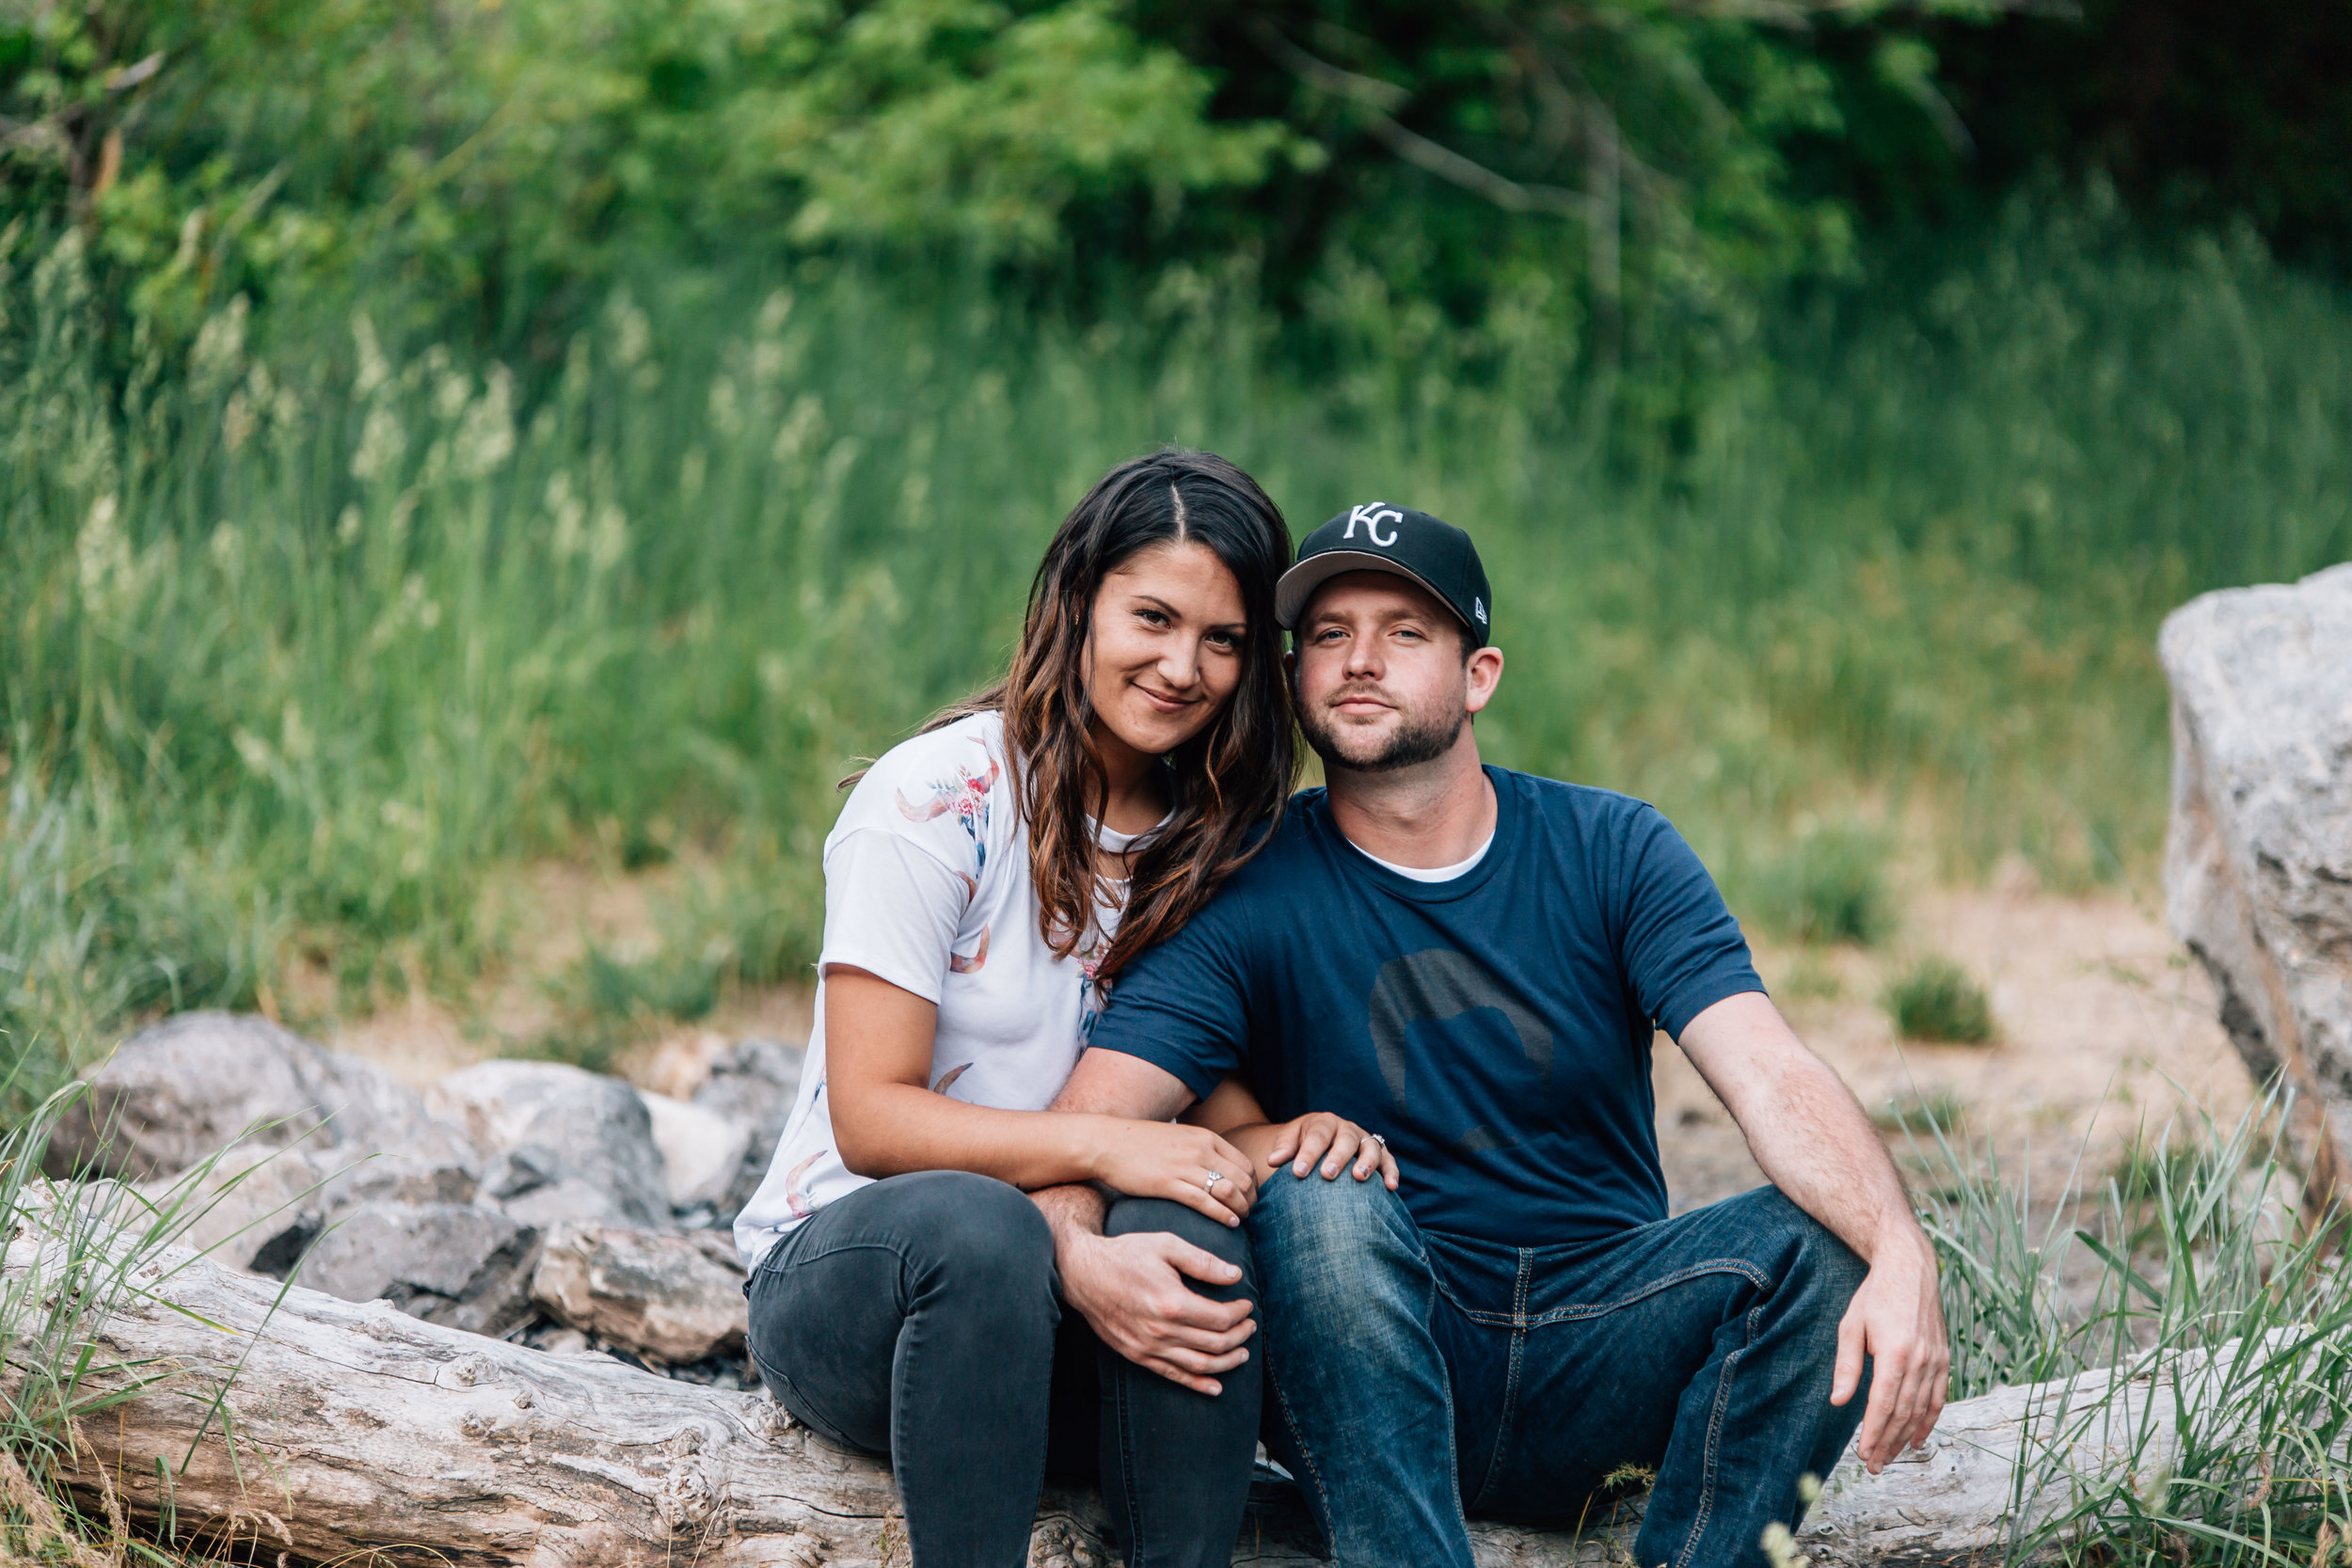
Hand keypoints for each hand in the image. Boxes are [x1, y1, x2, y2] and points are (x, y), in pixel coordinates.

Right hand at [1060, 1228, 1255, 1394]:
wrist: (1083, 1273)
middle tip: (1250, 1326)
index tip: (1247, 1304)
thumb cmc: (1126, 1254)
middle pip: (1215, 1343)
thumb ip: (1203, 1261)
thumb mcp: (1167, 1245)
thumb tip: (1235, 1275)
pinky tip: (1215, 1387)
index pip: (1220, 1318)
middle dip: (1239, 1336)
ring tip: (1242, 1353)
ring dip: (1226, 1362)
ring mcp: (1148, 1347)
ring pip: (1199, 1365)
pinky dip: (1197, 1383)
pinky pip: (1173, 1375)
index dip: (1240, 1313)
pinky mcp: (1137, 1355)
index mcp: (1172, 1302)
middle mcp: (1161, 1330)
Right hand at [1086, 1118, 1259, 1224]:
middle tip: (1249, 1214)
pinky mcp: (1168, 1184)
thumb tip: (1219, 1169)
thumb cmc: (1142, 1143)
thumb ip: (1201, 1150)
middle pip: (1242, 1179)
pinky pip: (1205, 1202)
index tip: (1250, 1198)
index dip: (1253, 1185)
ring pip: (1228, 1191)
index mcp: (1205, 1137)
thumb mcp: (1179, 1138)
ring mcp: (1184, 1166)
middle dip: (1251, 1199)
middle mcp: (1200, 1150)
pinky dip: (1222, 1215)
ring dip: (1241, 1209)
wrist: (1107, 1142)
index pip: (1244, 1163)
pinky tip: (1230, 1224)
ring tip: (1241, 1220)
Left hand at [1265, 1113, 1399, 1189]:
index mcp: (1322, 1123)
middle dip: (1337, 1157)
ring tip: (1359, 1178)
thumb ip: (1283, 1149)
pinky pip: (1389, 1160)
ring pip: (1371, 1146)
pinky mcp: (1379, 1153)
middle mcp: (1346, 1128)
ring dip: (1367, 1162)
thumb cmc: (1303, 1145)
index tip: (1298, 1173)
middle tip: (1327, 1175)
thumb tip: (1272, 1161)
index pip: (1316, 1136)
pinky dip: (1391, 1172)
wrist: (1319, 1141)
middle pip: (1345, 1139)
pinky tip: (1391, 1187)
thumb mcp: (1290, 1141)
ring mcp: (1364, 1139)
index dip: (1308, 1154)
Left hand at [1832, 1227, 1949, 1471]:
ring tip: (1890, 1458)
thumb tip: (1839, 1402)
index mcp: (1895, 1353)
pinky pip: (1938, 1398)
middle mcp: (1920, 1361)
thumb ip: (1847, 1366)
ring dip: (1906, 1438)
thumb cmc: (1874, 1297)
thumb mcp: (1851, 1326)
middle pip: (1904, 1414)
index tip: (1863, 1454)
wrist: (1910, 1269)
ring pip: (1922, 1410)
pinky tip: (1917, 1438)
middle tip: (1873, 1466)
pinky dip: (1928, 1421)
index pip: (1883, 1405)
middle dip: (1888, 1443)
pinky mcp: (1944, 1359)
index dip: (1874, 1433)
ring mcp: (1936, 1361)